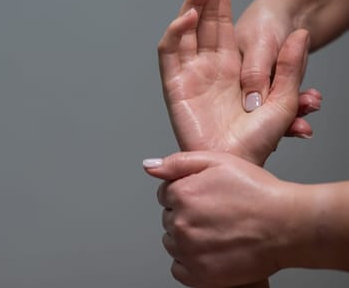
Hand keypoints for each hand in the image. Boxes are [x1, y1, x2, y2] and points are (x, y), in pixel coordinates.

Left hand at [143, 151, 296, 287]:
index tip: (205, 196)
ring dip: (187, 238)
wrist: (287, 226)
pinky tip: (210, 250)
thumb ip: (177, 163)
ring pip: (173, 242)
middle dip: (186, 214)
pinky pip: (179, 268)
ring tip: (216, 231)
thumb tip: (149, 166)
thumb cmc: (257, 191)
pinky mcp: (200, 275)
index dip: (186, 193)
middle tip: (215, 213)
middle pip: (169, 218)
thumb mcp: (218, 161)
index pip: (165, 194)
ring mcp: (189, 251)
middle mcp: (181, 223)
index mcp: (181, 194)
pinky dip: (190, 261)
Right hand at [157, 0, 313, 165]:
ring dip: (193, 4)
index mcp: (231, 65)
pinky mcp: (174, 85)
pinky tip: (190, 17)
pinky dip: (175, 33)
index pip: (222, 20)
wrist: (234, 166)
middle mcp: (208, 65)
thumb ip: (290, 66)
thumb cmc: (257, 141)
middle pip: (203, 18)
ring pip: (185, 29)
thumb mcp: (285, 100)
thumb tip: (301, 35)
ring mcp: (189, 73)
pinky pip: (170, 53)